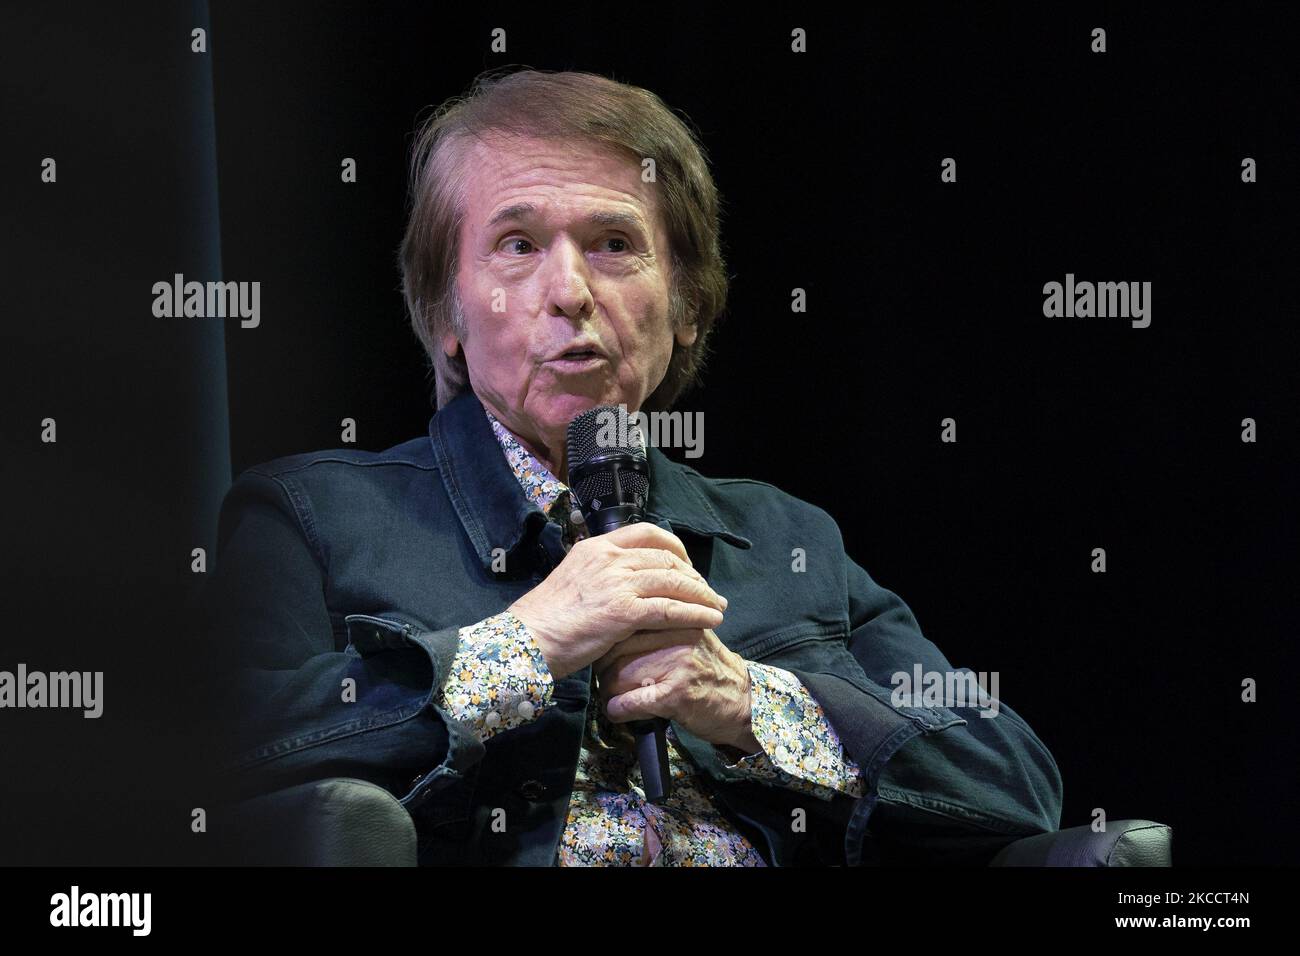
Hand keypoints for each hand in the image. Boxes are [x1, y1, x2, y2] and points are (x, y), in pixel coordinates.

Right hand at [508, 523, 727, 680]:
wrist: (526, 640)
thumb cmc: (546, 618)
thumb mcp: (573, 579)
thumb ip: (599, 574)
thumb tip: (621, 581)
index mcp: (596, 546)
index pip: (647, 532)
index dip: (675, 547)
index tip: (686, 564)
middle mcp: (609, 558)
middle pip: (667, 557)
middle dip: (694, 575)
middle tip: (708, 591)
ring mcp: (617, 583)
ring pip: (674, 581)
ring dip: (702, 595)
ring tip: (717, 607)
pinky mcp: (624, 612)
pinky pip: (670, 609)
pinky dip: (695, 613)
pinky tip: (709, 620)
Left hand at [593, 628, 760, 751]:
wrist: (742, 702)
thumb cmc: (709, 670)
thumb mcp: (690, 635)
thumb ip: (662, 624)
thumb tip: (618, 625)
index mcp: (678, 617)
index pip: (628, 622)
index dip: (609, 641)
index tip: (605, 655)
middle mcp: (678, 636)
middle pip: (619, 648)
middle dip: (604, 668)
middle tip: (604, 680)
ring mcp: (678, 665)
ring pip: (620, 675)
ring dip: (608, 692)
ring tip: (611, 698)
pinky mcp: (677, 695)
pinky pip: (632, 701)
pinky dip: (618, 709)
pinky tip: (617, 711)